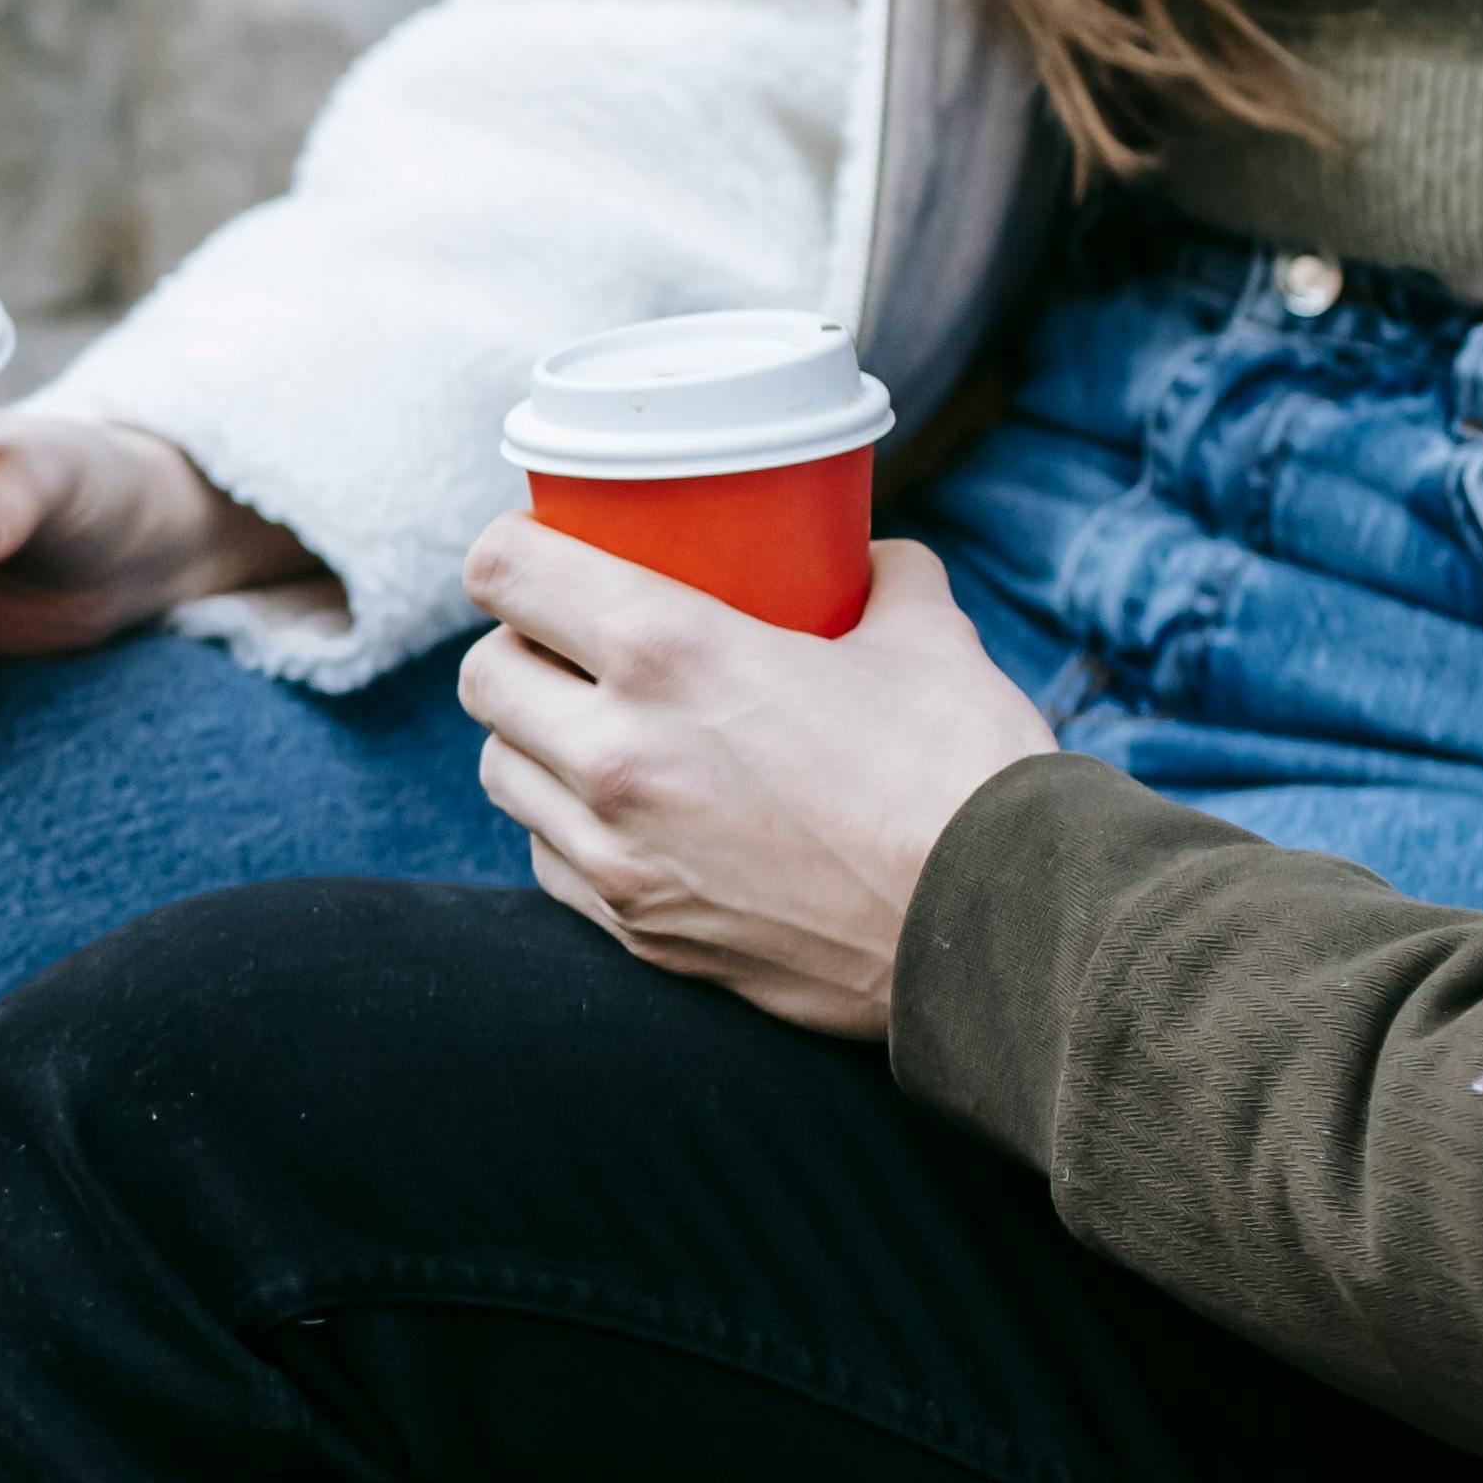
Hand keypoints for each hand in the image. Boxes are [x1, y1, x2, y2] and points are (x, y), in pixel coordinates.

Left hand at [455, 520, 1055, 1040]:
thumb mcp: (926, 638)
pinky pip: (549, 860)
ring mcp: (618, 854)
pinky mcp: (637, 931)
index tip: (536, 551)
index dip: (510, 549)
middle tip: (570, 643)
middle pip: (483, 677)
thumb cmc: (964, 775)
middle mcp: (616, 753)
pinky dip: (567, 828)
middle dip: (516, 647)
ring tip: (590, 727)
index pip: (506, 571)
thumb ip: (883, 582)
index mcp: (669, 652)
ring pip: (502, 772)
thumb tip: (871, 562)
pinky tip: (626, 813)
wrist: (999, 933)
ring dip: (532, 740)